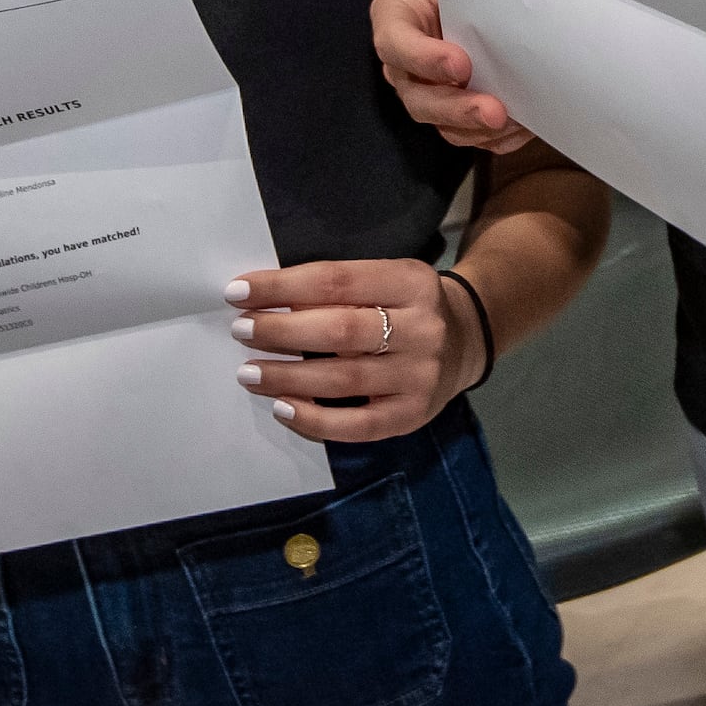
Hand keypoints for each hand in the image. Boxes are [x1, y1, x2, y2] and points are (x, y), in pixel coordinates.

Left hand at [226, 257, 486, 441]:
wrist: (466, 339)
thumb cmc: (405, 304)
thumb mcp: (383, 279)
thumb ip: (337, 288)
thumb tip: (267, 301)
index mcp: (410, 281)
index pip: (336, 280)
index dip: (283, 286)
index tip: (239, 292)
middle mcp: (421, 328)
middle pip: (340, 331)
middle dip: (281, 331)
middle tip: (241, 330)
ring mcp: (420, 376)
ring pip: (344, 381)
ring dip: (287, 377)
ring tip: (249, 372)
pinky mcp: (412, 416)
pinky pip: (356, 426)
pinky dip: (313, 420)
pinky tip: (282, 408)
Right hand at [371, 0, 532, 152]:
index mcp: (394, 17)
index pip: (396, 43)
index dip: (425, 59)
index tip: (462, 64)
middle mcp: (402, 64)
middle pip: (417, 98)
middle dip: (457, 108)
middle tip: (494, 111)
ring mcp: (423, 92)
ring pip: (442, 124)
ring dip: (479, 129)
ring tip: (515, 122)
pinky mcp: (448, 113)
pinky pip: (468, 136)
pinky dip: (495, 138)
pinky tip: (520, 128)